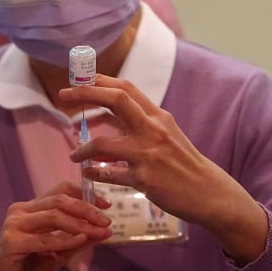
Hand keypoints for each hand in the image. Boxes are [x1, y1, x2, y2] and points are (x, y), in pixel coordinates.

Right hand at [0, 182, 111, 270]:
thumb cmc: (26, 270)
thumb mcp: (59, 253)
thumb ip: (78, 240)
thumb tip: (105, 230)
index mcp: (31, 208)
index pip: (60, 190)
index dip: (85, 193)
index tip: (106, 205)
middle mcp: (20, 210)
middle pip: (59, 199)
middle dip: (87, 208)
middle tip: (106, 220)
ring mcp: (14, 223)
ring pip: (54, 215)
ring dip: (80, 223)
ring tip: (99, 232)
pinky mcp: (11, 240)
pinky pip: (45, 238)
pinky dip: (66, 239)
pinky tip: (81, 241)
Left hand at [59, 74, 267, 265]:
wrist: (208, 191)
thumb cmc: (184, 162)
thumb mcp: (167, 133)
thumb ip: (141, 122)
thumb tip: (111, 113)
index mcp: (158, 116)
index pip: (126, 88)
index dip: (99, 80)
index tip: (79, 79)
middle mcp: (153, 129)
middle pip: (115, 100)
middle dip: (85, 93)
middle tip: (63, 94)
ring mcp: (147, 154)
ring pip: (102, 143)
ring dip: (82, 148)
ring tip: (75, 155)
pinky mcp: (144, 180)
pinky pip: (108, 174)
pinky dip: (94, 173)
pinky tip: (88, 173)